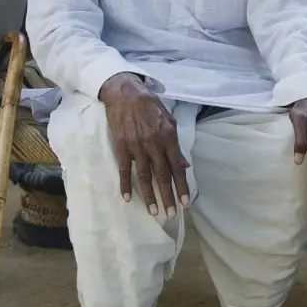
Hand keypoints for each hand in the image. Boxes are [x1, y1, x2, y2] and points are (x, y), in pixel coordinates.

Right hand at [99, 73, 189, 216]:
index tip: (185, 202)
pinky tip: (126, 197)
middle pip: (162, 175)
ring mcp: (136, 145)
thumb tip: (185, 165)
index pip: (176, 167)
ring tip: (154, 211)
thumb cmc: (150, 106)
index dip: (181, 185)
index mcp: (168, 137)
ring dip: (149, 195)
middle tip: (171, 214)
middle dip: (167, 196)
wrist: (126, 93)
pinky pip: (124, 168)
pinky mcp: (121, 145)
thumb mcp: (169, 121)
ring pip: (144, 175)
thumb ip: (176, 145)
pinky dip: (125, 184)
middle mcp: (153, 143)